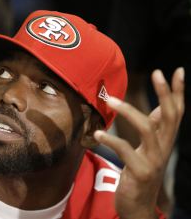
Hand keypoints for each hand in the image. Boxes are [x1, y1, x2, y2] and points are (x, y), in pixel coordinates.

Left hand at [94, 67, 184, 218]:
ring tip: (110, 100)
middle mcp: (164, 148)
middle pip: (169, 117)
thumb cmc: (141, 171)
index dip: (178, 92)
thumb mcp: (150, 149)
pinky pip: (125, 150)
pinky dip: (110, 140)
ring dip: (128, 111)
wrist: (138, 205)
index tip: (179, 71)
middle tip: (157, 73)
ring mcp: (153, 161)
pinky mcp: (139, 172)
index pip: (176, 113)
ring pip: (146, 129)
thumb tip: (158, 108)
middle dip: (165, 93)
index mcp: (165, 141)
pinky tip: (97, 133)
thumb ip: (155, 129)